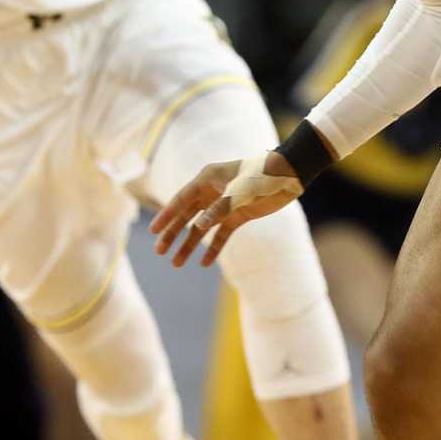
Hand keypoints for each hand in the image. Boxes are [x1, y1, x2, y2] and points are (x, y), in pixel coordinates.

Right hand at [150, 152, 305, 266]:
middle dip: (173, 234)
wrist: (288, 176)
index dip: (166, 216)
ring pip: (202, 228)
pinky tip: (204, 263)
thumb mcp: (238, 192)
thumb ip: (218, 209)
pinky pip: (221, 234)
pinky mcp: (238, 215)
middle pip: (187, 216)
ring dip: (189, 245)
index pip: (181, 200)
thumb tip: (198, 227)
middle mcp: (212, 192)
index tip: (152, 231)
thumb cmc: (260, 177)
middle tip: (159, 251)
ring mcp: (225, 205)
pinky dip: (214, 248)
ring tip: (176, 263)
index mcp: (206, 179)